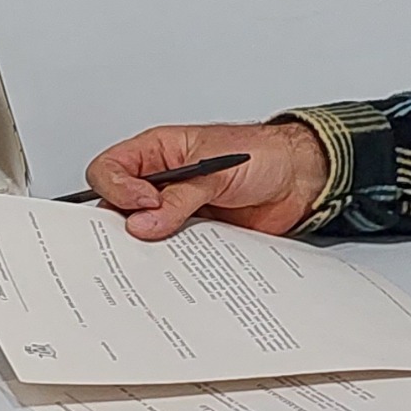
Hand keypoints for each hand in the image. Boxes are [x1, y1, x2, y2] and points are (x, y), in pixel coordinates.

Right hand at [78, 121, 329, 242]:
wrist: (299, 179)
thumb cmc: (262, 155)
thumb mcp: (215, 171)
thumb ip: (179, 197)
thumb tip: (144, 221)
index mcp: (158, 151)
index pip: (110, 168)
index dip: (117, 188)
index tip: (144, 202)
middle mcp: (161, 180)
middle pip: (117, 204)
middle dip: (124, 222)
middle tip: (143, 232)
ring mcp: (175, 209)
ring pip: (143, 231)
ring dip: (150, 243)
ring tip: (166, 246)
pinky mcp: (194, 233)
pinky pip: (173, 250)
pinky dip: (174, 258)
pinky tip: (184, 259)